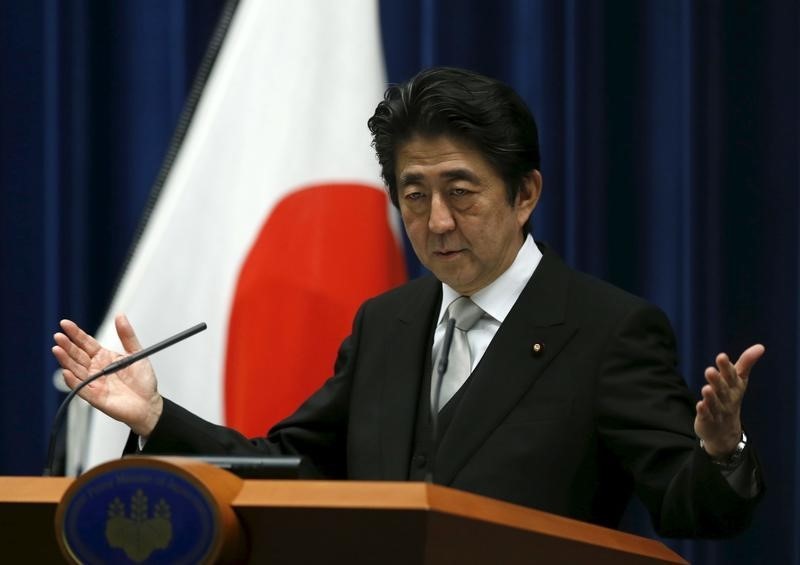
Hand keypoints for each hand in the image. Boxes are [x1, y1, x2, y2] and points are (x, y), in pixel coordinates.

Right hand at [51, 314, 162, 436]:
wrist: (149, 403)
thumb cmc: (143, 380)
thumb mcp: (137, 353)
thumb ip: (127, 335)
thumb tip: (120, 315)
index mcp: (104, 357)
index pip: (86, 343)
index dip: (76, 334)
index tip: (65, 323)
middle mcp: (95, 369)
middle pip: (77, 355)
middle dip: (67, 345)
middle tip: (58, 336)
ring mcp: (94, 383)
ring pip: (76, 370)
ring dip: (66, 360)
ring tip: (57, 349)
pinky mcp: (95, 397)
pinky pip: (81, 389)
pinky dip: (73, 381)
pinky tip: (66, 372)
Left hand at [694, 344, 764, 456]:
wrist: (725, 431)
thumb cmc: (730, 398)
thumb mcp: (738, 381)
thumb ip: (746, 363)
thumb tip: (760, 346)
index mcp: (734, 387)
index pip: (732, 376)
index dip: (726, 367)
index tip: (721, 356)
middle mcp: (727, 398)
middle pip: (722, 389)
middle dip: (717, 380)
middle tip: (709, 370)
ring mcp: (718, 411)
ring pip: (714, 403)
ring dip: (711, 396)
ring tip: (706, 388)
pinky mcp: (707, 420)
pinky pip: (706, 415)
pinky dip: (704, 411)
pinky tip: (699, 405)